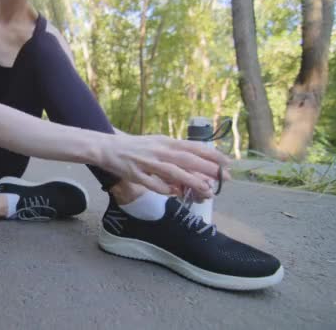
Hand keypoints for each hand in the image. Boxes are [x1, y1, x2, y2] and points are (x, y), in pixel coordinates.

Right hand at [99, 134, 230, 198]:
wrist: (108, 147)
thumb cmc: (136, 147)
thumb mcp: (158, 144)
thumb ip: (175, 154)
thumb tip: (195, 165)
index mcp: (165, 141)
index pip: (193, 146)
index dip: (211, 154)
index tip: (227, 162)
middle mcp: (158, 150)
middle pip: (186, 159)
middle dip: (207, 168)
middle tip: (224, 177)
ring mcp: (147, 162)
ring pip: (173, 172)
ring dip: (191, 181)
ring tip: (206, 190)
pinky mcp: (135, 174)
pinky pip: (153, 184)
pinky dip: (165, 189)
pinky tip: (175, 194)